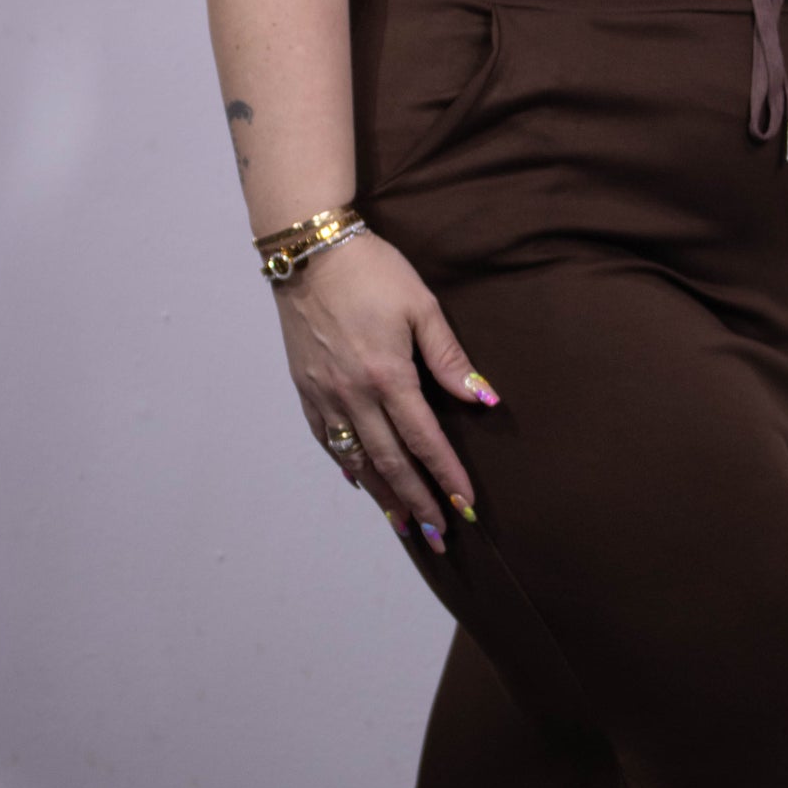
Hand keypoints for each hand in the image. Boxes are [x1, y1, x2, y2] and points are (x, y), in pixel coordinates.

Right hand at [271, 229, 500, 551]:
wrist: (308, 252)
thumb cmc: (372, 272)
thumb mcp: (421, 307)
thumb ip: (450, 359)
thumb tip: (482, 400)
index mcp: (387, 375)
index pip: (423, 440)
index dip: (446, 476)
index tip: (464, 504)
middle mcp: (352, 394)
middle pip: (389, 463)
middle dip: (417, 501)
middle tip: (437, 535)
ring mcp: (324, 395)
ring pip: (356, 460)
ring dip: (382, 496)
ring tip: (404, 523)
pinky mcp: (305, 389)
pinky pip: (327, 440)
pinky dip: (347, 466)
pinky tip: (361, 483)